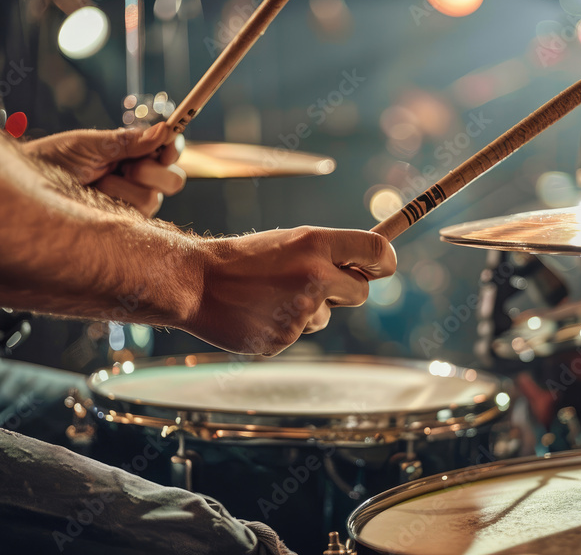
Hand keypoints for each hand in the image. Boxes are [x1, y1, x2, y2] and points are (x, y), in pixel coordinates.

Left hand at [23, 123, 185, 215]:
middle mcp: (139, 179)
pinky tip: (96, 197)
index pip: (169, 149)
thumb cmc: (55, 159)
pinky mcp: (123, 224)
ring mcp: (132, 203)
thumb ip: (127, 141)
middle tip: (126, 166)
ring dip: (124, 187)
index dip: (174, 147)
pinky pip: (136, 216)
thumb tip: (164, 129)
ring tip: (96, 182)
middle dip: (153, 171)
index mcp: (134, 153)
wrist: (29, 186)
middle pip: (174, 179)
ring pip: (154, 198)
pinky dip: (116, 200)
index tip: (166, 145)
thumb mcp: (91, 144)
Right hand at [189, 227, 396, 355]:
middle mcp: (313, 276)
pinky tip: (259, 313)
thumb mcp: (289, 241)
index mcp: (315, 244)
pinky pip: (300, 333)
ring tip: (271, 295)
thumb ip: (327, 253)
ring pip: (327, 316)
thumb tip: (368, 267)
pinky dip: (284, 326)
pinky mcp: (284, 338)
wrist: (195, 282)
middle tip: (317, 282)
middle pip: (361, 292)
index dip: (385, 261)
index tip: (381, 266)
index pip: (377, 251)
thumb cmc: (245, 259)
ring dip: (309, 310)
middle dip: (346, 290)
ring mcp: (299, 311)